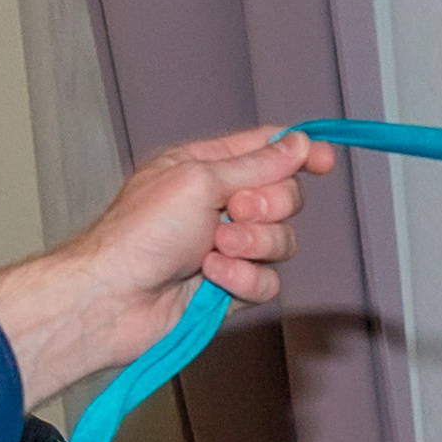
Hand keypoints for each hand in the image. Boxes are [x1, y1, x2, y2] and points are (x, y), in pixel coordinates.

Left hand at [0, 124, 336, 404]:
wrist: (117, 298)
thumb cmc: (140, 232)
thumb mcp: (200, 180)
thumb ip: (256, 165)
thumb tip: (298, 143)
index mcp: (206, 167)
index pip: (265, 151)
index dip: (298, 153)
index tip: (324, 160)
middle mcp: (220, 205)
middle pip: (284, 198)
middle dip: (268, 207)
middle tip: (234, 212)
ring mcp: (229, 248)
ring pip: (282, 243)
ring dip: (253, 246)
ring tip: (215, 251)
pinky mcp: (233, 287)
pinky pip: (268, 282)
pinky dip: (243, 281)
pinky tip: (212, 279)